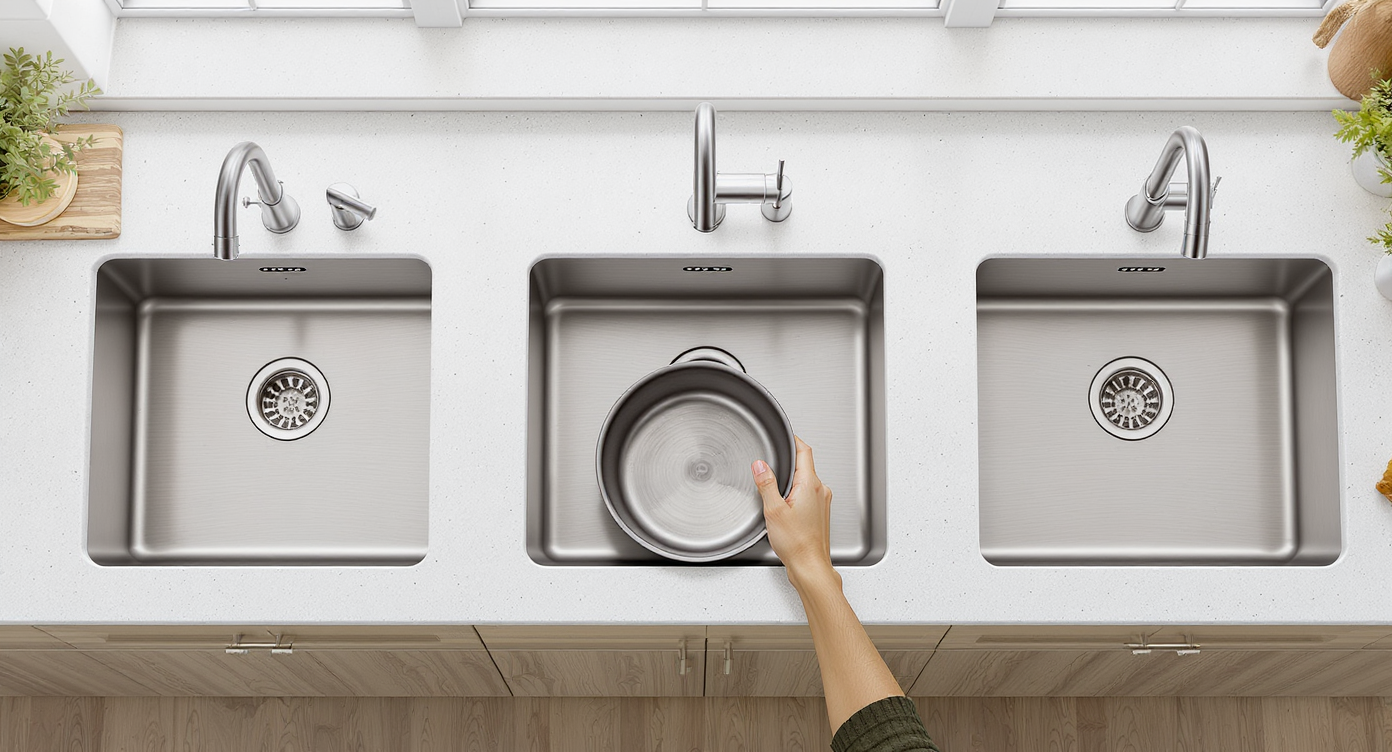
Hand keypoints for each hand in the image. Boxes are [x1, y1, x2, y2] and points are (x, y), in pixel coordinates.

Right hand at [753, 437, 834, 585]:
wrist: (810, 567)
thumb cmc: (797, 543)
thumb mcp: (774, 510)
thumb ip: (766, 484)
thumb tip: (760, 465)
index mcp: (811, 485)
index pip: (805, 451)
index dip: (794, 440)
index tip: (785, 435)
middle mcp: (821, 491)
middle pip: (804, 465)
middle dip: (788, 463)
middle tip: (773, 464)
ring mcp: (822, 502)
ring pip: (806, 481)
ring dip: (791, 480)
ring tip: (776, 491)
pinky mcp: (819, 513)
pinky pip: (807, 494)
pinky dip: (795, 494)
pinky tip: (784, 507)